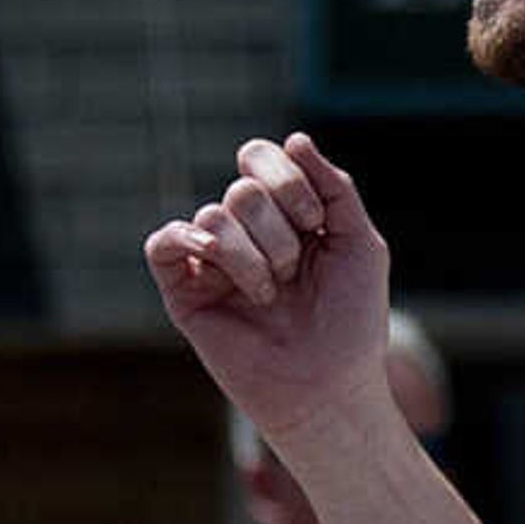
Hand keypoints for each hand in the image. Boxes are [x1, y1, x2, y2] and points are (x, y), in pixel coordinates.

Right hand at [142, 133, 394, 452]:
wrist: (328, 385)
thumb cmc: (350, 320)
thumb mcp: (359, 243)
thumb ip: (334, 188)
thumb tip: (295, 138)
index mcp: (285, 215)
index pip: (264, 157)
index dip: (290, 180)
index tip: (318, 225)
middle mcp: (245, 231)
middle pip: (242, 187)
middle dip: (279, 228)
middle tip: (296, 272)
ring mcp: (212, 260)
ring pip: (213, 214)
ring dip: (254, 255)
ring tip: (272, 294)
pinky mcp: (183, 290)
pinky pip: (165, 241)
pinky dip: (190, 242)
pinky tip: (216, 262)